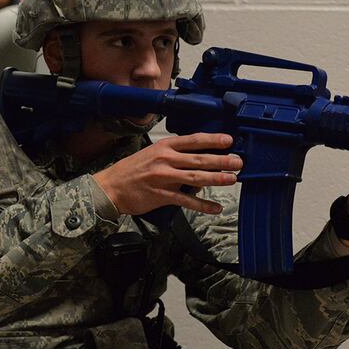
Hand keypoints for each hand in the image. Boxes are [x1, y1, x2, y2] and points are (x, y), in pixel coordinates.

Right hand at [92, 133, 242, 215]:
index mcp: (163, 147)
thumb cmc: (129, 171)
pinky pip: (186, 201)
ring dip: (217, 178)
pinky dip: (202, 205)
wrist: (110, 187)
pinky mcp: (162, 195)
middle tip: (238, 162)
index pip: (193, 140)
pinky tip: (215, 208)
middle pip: (199, 159)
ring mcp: (163, 178)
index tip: (229, 140)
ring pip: (196, 178)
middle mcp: (165, 160)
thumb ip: (172, 157)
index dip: (213, 140)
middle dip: (222, 160)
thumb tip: (195, 163)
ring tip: (232, 179)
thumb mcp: (150, 155)